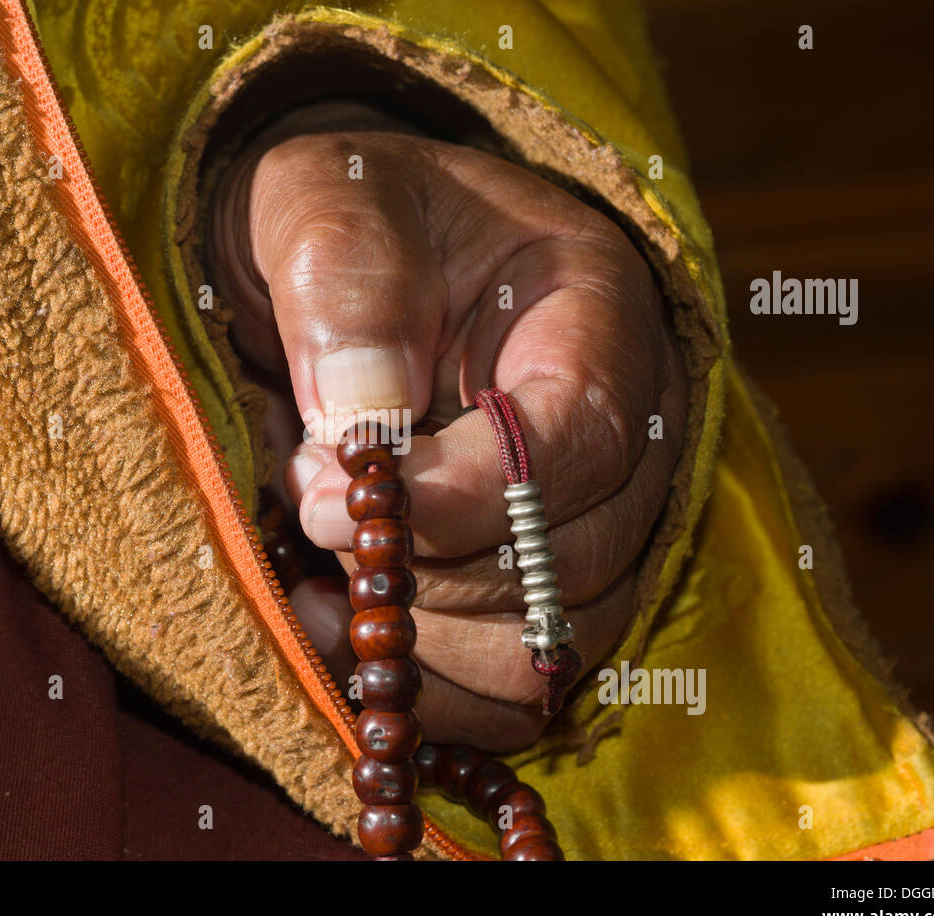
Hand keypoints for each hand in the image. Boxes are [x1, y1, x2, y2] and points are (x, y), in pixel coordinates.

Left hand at [208, 102, 685, 751]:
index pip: (581, 438)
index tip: (333, 499)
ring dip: (412, 638)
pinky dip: (418, 689)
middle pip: (563, 565)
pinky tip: (337, 628)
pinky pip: (510, 694)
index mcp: (594, 314)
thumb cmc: (344, 221)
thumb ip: (350, 290)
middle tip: (308, 499)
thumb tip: (364, 431)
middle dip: (416, 563)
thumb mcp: (327, 204)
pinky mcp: (540, 594)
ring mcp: (592, 526)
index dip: (462, 495)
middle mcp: (625, 432)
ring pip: (540, 650)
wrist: (347, 268)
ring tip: (314, 572)